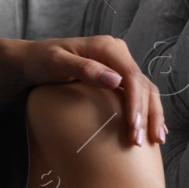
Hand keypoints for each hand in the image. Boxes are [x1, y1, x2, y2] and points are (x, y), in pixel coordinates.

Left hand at [19, 34, 164, 146]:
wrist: (34, 60)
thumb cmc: (41, 60)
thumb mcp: (56, 62)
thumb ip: (84, 68)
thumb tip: (116, 81)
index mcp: (107, 47)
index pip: (130, 75)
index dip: (135, 101)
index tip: (133, 124)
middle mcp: (118, 53)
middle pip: (142, 85)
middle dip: (145, 114)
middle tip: (138, 140)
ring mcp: (119, 65)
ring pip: (146, 91)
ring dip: (152, 115)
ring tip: (154, 140)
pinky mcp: (118, 76)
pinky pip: (139, 94)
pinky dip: (147, 111)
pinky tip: (153, 129)